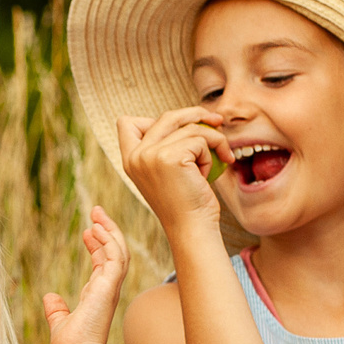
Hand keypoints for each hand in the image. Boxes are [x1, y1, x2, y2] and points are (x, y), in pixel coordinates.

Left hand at [43, 206, 128, 343]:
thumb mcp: (60, 320)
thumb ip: (57, 308)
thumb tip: (50, 297)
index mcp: (99, 294)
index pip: (104, 262)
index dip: (98, 244)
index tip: (87, 230)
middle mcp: (109, 289)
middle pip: (115, 252)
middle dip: (108, 230)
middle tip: (96, 212)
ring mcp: (111, 288)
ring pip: (119, 251)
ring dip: (109, 230)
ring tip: (96, 213)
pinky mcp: (109, 288)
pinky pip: (115, 258)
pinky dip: (108, 241)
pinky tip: (95, 228)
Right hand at [116, 107, 229, 229]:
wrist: (192, 229)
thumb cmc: (187, 202)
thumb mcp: (167, 170)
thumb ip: (167, 145)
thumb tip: (194, 115)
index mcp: (130, 159)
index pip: (127, 122)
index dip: (152, 119)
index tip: (177, 129)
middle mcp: (136, 156)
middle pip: (167, 116)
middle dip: (195, 114)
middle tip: (216, 121)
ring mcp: (151, 155)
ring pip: (190, 127)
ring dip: (211, 141)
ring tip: (216, 161)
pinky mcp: (171, 158)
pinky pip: (201, 139)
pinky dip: (213, 152)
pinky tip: (208, 174)